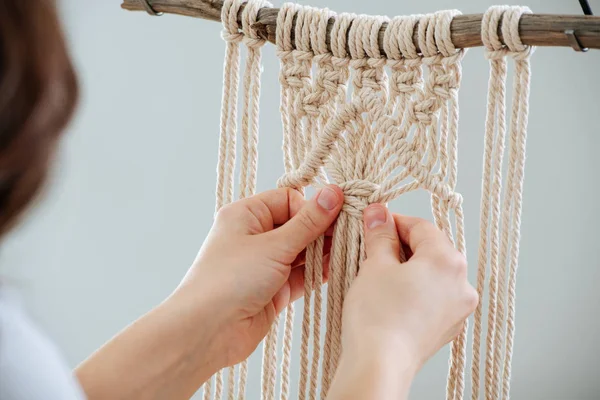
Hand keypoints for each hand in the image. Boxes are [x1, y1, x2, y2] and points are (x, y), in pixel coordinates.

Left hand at [175, 185, 343, 369]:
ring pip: (302, 251)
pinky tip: (339, 267)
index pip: (288, 200)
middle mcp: (254, 237)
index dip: (311, 207)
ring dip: (323, 251)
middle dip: (322, 229)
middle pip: (298, 225)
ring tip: (350, 248)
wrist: (207, 331)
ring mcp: (264, 264)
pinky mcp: (274, 289)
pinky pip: (301, 275)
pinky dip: (318, 272)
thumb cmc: (230, 279)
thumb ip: (308, 222)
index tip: (336, 215)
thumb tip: (333, 193)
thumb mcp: (274, 245)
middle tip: (351, 231)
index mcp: (246, 215)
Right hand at [340, 204, 477, 381]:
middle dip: (402, 244)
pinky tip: (392, 295)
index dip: (394, 221)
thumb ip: (381, 235)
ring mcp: (458, 308)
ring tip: (380, 271)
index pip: (422, 226)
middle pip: (432, 249)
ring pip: (433, 273)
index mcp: (447, 261)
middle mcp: (462, 283)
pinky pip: (434, 296)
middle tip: (373, 246)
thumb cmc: (377, 315)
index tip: (374, 221)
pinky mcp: (449, 327)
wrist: (380, 365)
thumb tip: (379, 213)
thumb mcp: (375, 265)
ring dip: (410, 266)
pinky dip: (416, 289)